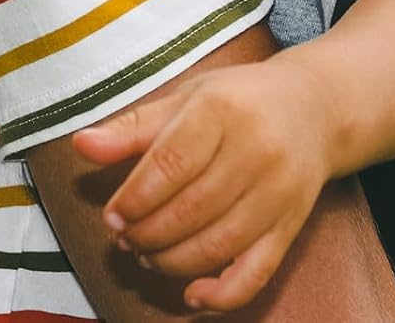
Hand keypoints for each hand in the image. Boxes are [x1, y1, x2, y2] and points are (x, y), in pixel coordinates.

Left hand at [71, 56, 337, 312]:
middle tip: (125, 239)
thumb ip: (133, 127)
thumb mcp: (186, 98)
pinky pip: (257, 272)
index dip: (135, 197)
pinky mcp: (292, 225)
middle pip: (191, 208)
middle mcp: (255, 149)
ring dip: (173, 261)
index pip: (171, 163)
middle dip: (148, 232)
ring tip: (147, 255)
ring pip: (219, 244)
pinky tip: (193, 295)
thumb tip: (81, 146)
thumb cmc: (237, 101)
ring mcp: (278, 191)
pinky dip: (223, 294)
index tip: (112, 216)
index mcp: (221, 109)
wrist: (313, 108)